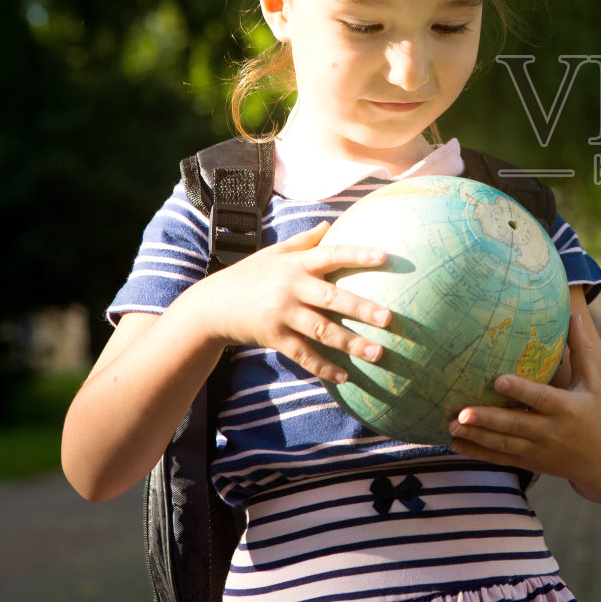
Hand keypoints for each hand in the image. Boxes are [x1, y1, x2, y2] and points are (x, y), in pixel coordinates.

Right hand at [179, 220, 392, 384]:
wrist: (210, 306)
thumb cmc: (248, 276)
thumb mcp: (272, 253)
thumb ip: (303, 241)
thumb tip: (329, 224)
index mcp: (294, 264)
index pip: (331, 255)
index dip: (357, 255)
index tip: (385, 256)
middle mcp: (290, 288)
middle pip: (331, 298)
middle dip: (361, 308)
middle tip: (390, 318)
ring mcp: (282, 315)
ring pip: (322, 331)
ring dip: (351, 343)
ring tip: (378, 352)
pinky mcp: (274, 338)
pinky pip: (303, 355)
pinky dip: (324, 367)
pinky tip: (345, 377)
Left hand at [448, 309, 600, 500]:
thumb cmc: (595, 413)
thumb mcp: (592, 383)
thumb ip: (581, 350)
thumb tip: (573, 316)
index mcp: (566, 408)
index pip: (540, 398)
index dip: (520, 390)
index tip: (497, 379)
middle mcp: (550, 431)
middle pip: (516, 424)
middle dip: (488, 419)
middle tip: (462, 411)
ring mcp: (538, 450)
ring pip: (503, 444)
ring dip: (477, 436)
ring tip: (451, 424)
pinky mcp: (529, 462)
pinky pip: (500, 458)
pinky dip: (477, 452)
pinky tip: (454, 443)